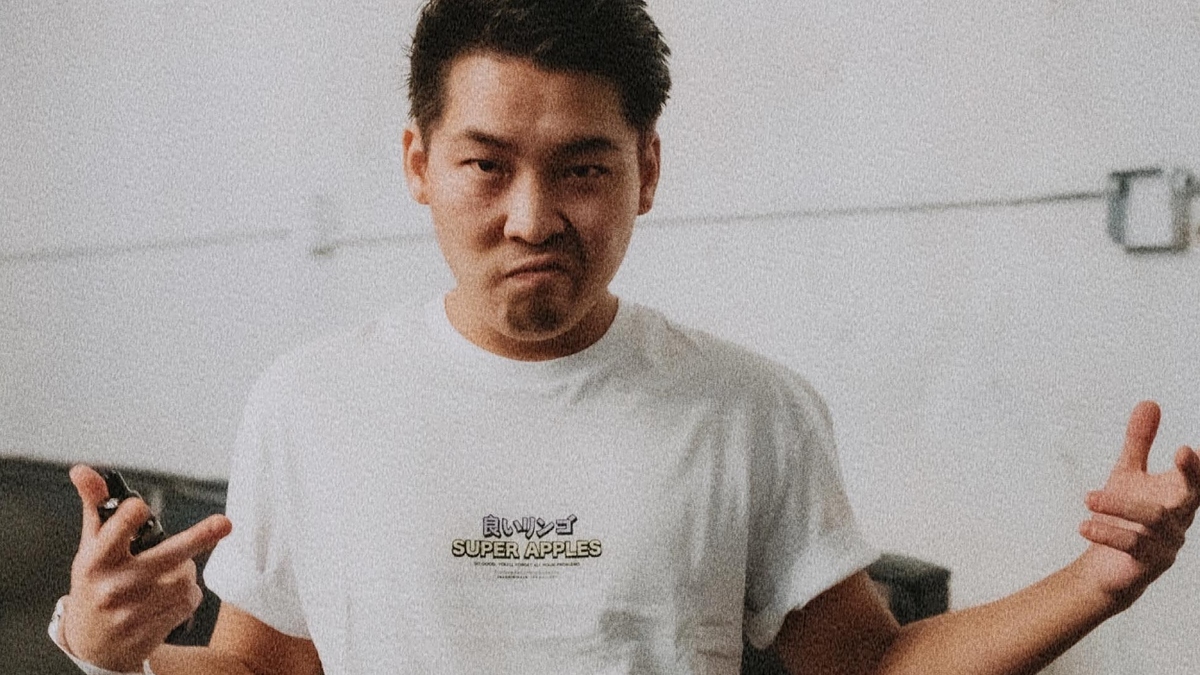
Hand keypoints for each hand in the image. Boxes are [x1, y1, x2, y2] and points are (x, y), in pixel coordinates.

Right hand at [61, 465, 232, 671]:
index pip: (114, 534)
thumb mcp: (90, 548)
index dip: (129, 519)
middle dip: (198, 538)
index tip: (139, 507)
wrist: (93, 644)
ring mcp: (134, 611)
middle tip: (225, 523)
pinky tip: (166, 598)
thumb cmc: (95, 585)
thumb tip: (82, 470)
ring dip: (184, 570)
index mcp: (96, 562)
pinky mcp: (154, 628)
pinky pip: (190, 599)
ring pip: (185, 576)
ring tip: (162, 574)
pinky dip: (187, 594)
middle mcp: (114, 587)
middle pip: (166, 556)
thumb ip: (95, 508)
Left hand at [1076, 401, 1199, 610]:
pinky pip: (1132, 544)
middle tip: (1182, 451)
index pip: (1195, 476)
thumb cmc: (1123, 514)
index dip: (1196, 463)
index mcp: (1179, 495)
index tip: (1191, 446)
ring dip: (1119, 505)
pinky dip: (1108, 533)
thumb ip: (1140, 441)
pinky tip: (1084, 525)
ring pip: (1152, 518)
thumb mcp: (1128, 473)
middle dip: (1190, 474)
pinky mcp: (1149, 562)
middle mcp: (1180, 518)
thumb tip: (1150, 403)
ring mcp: (1168, 542)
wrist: (1106, 564)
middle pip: (1189, 495)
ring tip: (1088, 497)